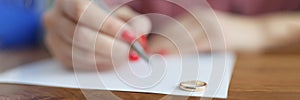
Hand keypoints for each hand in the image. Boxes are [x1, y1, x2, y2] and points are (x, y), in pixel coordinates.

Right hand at [44, 0, 150, 70]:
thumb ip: (134, 23)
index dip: (107, 25)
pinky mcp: (59, 56)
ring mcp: (54, 38)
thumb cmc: (109, 18)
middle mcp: (55, 18)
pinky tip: (113, 61)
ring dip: (107, 58)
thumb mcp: (123, 14)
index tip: (129, 36)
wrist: (94, 26)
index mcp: (68, 0)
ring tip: (123, 55)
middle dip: (110, 46)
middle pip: (79, 35)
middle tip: (129, 50)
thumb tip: (137, 39)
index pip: (82, 11)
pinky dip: (100, 65)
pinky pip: (79, 65)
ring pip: (79, 53)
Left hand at [147, 10, 272, 54]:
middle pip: (176, 32)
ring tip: (158, 57)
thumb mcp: (208, 28)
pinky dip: (183, 52)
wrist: (255, 30)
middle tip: (149, 54)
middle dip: (161, 44)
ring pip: (183, 39)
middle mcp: (202, 18)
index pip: (173, 26)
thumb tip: (171, 47)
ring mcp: (210, 27)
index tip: (149, 46)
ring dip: (169, 49)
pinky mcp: (218, 38)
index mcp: (197, 14)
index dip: (160, 37)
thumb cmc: (230, 32)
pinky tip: (175, 57)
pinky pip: (196, 46)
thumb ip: (192, 35)